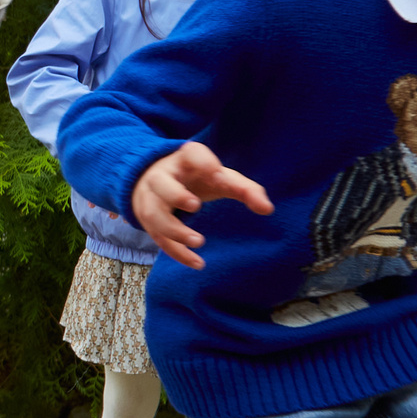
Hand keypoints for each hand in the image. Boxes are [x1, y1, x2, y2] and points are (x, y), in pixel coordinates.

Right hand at [130, 142, 273, 269]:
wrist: (157, 181)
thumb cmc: (198, 179)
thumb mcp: (221, 178)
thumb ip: (245, 190)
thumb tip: (267, 209)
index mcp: (184, 161)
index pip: (191, 154)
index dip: (203, 163)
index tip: (218, 175)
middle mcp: (162, 177)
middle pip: (160, 183)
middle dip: (175, 194)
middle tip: (196, 206)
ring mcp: (150, 199)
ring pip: (154, 214)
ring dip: (174, 229)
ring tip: (199, 241)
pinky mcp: (148, 221)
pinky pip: (158, 238)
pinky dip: (177, 252)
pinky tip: (198, 263)